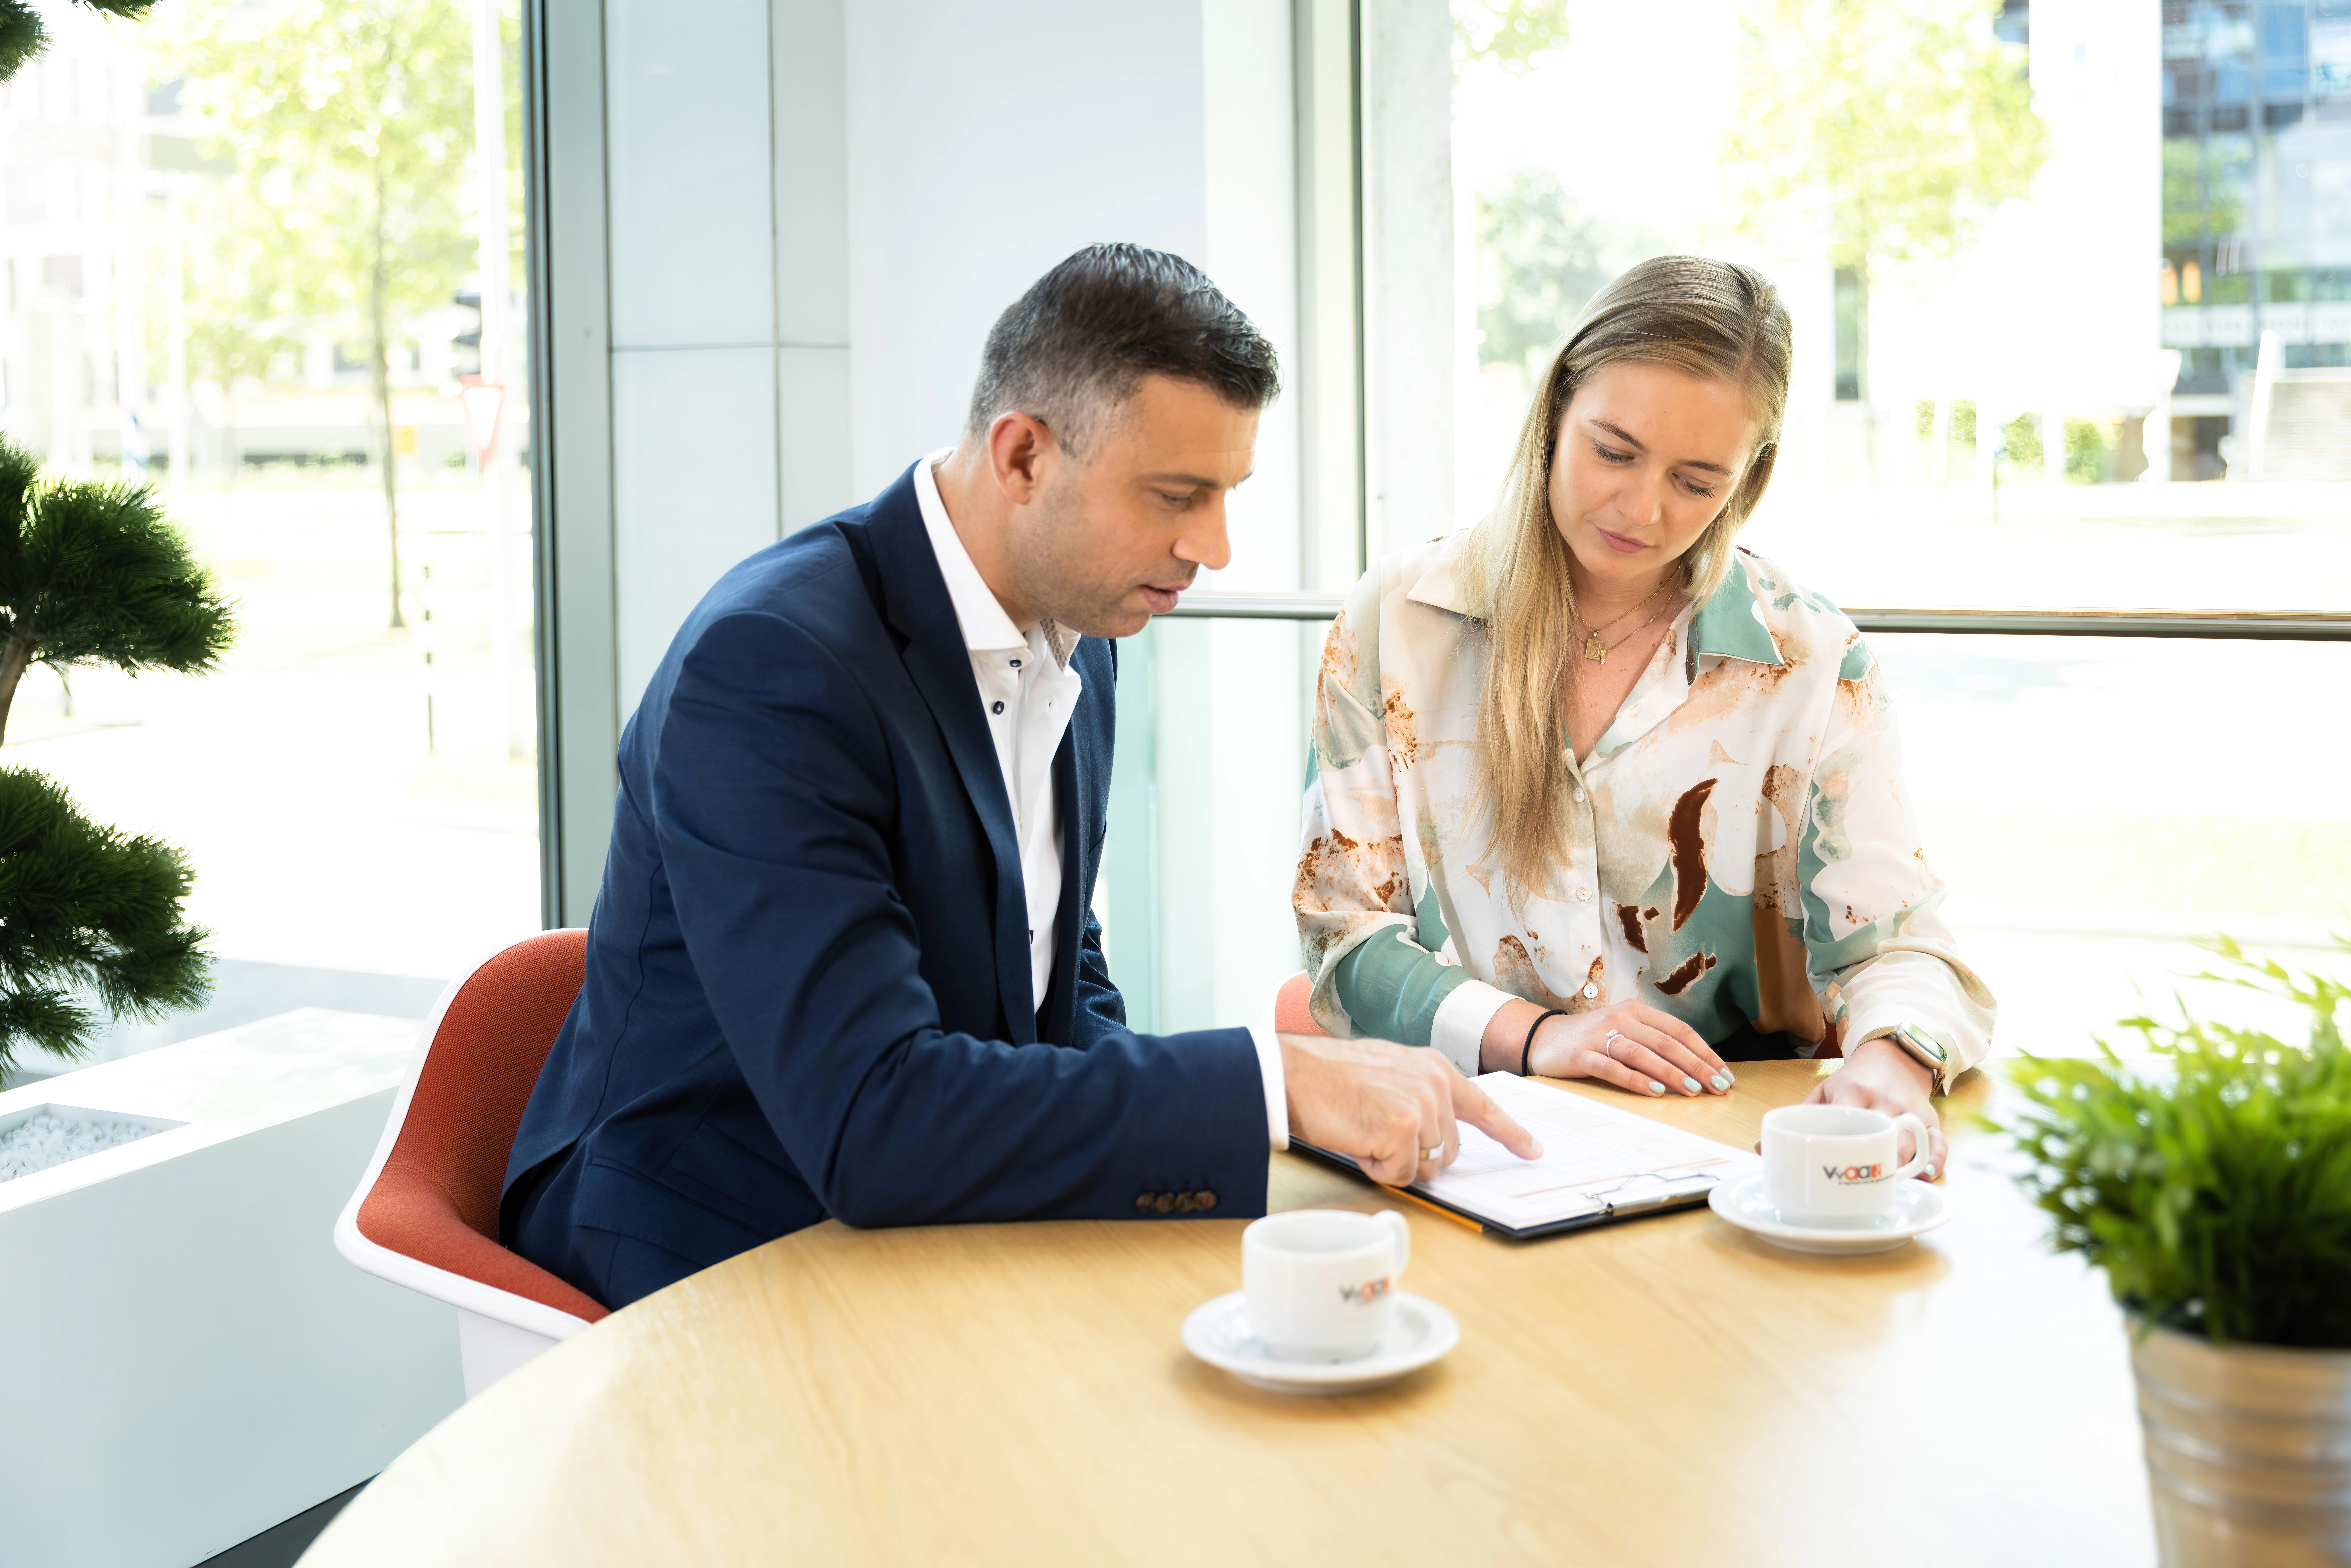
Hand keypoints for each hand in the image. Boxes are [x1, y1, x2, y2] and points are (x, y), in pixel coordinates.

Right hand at [1279, 1033, 1543, 1185]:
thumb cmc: (1329, 1077)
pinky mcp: (1403, 1128)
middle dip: (1418, 1155)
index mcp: (1434, 1067)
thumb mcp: (1387, 1073)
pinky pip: (1401, 1175)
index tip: (1532, 1150)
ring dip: (1394, 1161)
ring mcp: (1422, 1105)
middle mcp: (1435, 1083)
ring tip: (1364, 1131)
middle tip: (1377, 1133)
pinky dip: (1378, 1169)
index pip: (1483, 1106)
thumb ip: (1419, 1096)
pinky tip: (1358, 1141)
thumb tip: (1433, 1136)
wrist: (1292, 1074)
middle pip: (1451, 1150)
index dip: (1511, 1133)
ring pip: (1427, 1166)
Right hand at [1510, 1001, 1733, 1097]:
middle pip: (1666, 1042)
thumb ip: (1653, 1042)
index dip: (1704, 1052)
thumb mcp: (1625, 1031)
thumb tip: (1695, 1068)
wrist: (1543, 1038)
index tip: (1724, 1074)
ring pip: (1643, 1054)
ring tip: (1693, 1090)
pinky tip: (1654, 1091)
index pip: (1678, 1030)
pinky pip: (1613, 1068)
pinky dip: (1636, 1080)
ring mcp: (1599, 1035)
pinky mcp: (1581, 1055)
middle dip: (1696, 1066)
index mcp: (1635, 1010)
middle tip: (1717, 1086)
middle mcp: (1619, 1017)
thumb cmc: (1592, 1040)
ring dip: (1671, 1073)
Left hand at [1802, 1036, 1945, 1179]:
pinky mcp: (1928, 1120)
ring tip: (1888, 1185)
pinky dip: (1935, 1159)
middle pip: (1882, 1132)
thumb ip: (1800, 1117)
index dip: (1839, 1142)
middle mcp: (1884, 1101)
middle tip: (1861, 1183)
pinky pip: (1938, 1142)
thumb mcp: (1825, 1090)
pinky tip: (1927, 1175)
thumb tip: (1765, 1149)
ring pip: (1910, 1141)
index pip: (1846, 1116)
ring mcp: (1909, 1111)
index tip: (1829, 1165)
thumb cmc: (1853, 1081)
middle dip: (1874, 1158)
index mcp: (1854, 1092)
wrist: (1892, 1059)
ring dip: (1901, 1164)